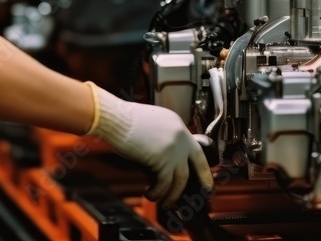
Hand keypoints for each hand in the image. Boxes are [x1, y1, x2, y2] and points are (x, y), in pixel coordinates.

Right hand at [86, 83, 213, 206]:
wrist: (113, 118)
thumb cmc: (123, 119)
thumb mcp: (150, 123)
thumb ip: (161, 136)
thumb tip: (162, 156)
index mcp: (176, 123)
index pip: (193, 145)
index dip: (196, 160)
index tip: (198, 170)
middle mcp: (180, 135)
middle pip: (199, 161)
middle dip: (205, 178)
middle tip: (206, 190)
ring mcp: (174, 147)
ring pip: (181, 179)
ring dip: (173, 194)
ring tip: (166, 202)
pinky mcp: (163, 159)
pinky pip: (165, 183)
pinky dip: (158, 192)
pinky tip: (150, 194)